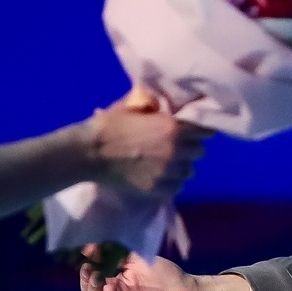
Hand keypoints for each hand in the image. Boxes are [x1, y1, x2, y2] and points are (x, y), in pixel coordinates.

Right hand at [86, 86, 212, 196]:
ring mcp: (167, 173)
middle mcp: (175, 151)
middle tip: (178, 146)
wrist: (87, 153)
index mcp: (172, 128)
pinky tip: (161, 176)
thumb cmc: (109, 125)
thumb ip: (156, 105)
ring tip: (169, 163)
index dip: (201, 130)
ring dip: (182, 166)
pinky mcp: (157, 189)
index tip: (196, 131)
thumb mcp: (134, 107)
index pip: (204, 131)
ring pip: (189, 171)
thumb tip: (166, 101)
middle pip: (199, 152)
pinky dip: (172, 182)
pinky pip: (177, 187)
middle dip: (191, 147)